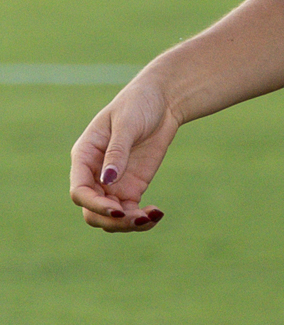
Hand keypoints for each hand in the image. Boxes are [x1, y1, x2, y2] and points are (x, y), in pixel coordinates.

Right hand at [69, 73, 176, 232]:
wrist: (163, 100)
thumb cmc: (138, 104)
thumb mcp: (127, 123)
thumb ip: (116, 151)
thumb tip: (106, 180)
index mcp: (84, 157)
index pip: (80, 191)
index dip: (95, 205)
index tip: (117, 210)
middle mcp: (94, 175)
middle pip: (92, 211)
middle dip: (112, 220)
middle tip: (139, 218)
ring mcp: (113, 184)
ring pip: (110, 217)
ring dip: (127, 224)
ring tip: (152, 217)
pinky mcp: (132, 187)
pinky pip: (130, 211)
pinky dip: (141, 218)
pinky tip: (157, 214)